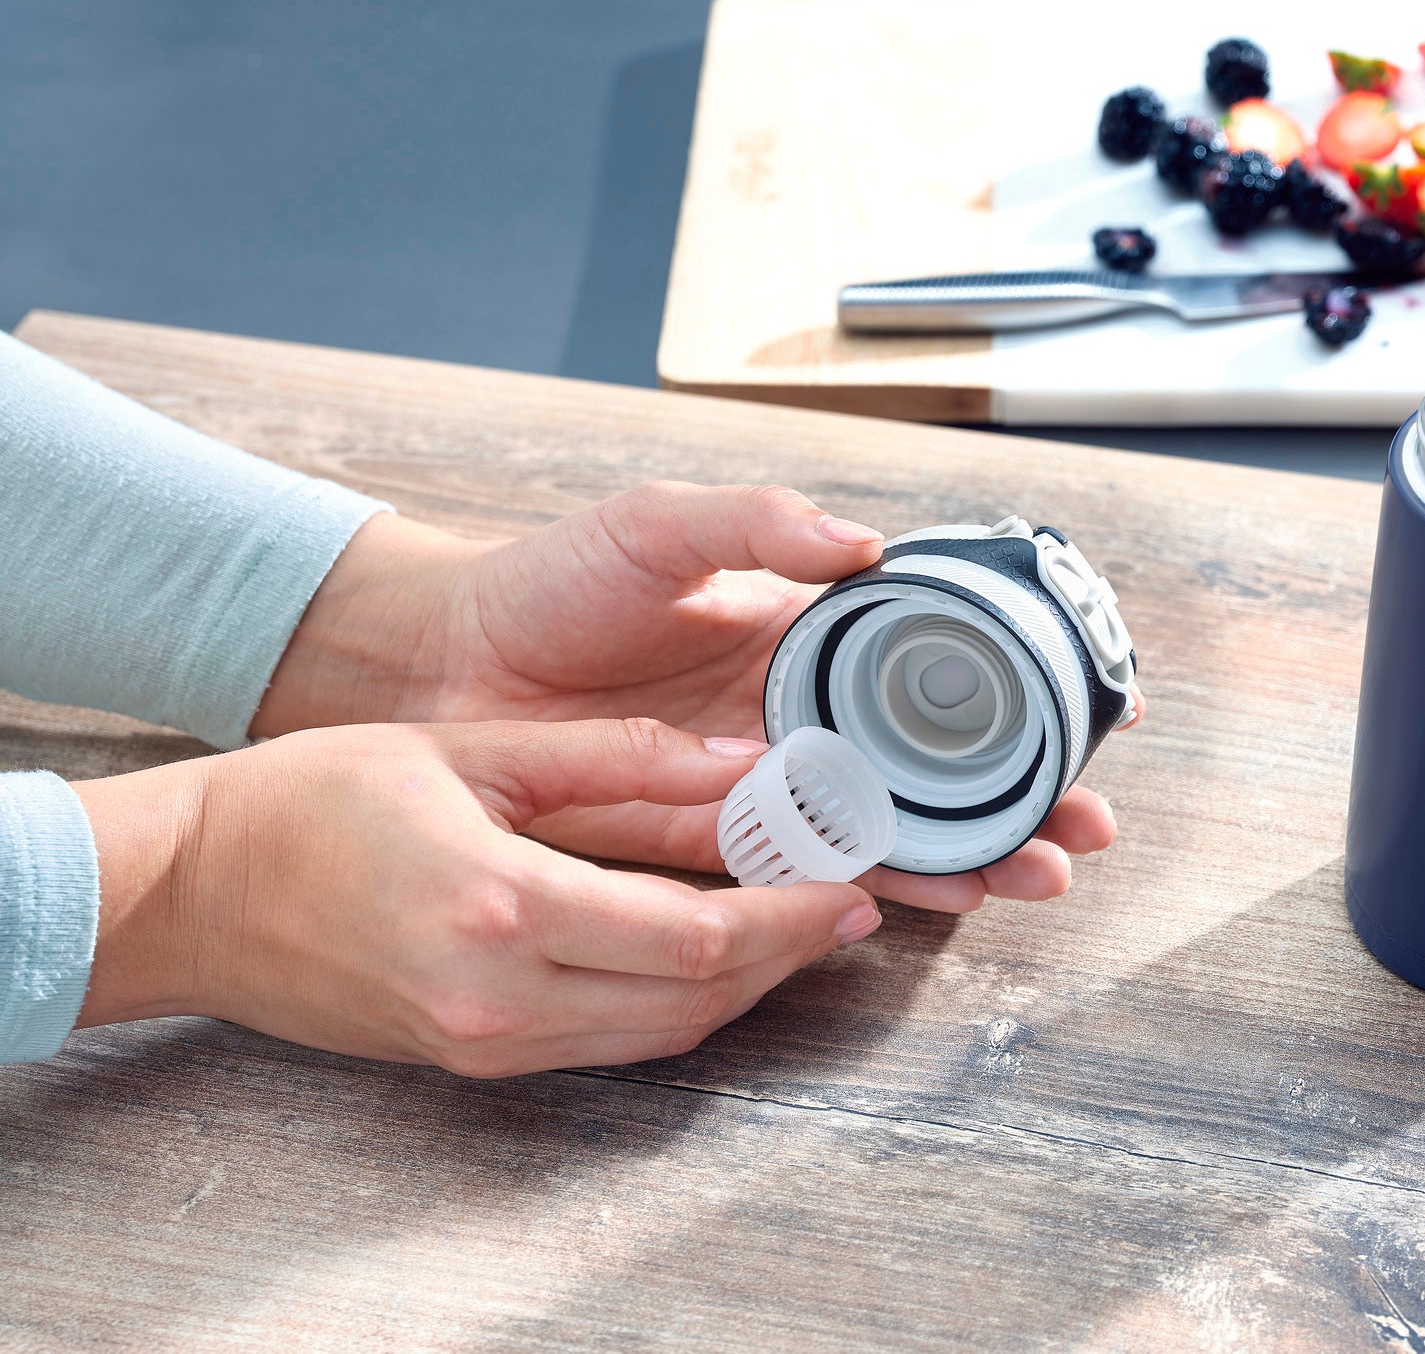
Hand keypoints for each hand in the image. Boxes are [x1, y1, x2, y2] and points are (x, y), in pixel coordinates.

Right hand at [72, 719, 880, 1074]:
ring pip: (659, 1035)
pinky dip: (675, 1005)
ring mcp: (482, 1043)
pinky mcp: (470, 1058)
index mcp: (501, 907)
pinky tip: (708, 955)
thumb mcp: (472, 751)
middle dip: (789, 956)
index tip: (850, 883)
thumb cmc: (312, 802)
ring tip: (799, 928)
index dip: (789, 917)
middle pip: (693, 999)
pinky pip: (607, 1044)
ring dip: (742, 988)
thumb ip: (613, 758)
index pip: (692, 937)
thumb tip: (734, 758)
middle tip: (850, 906)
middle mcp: (498, 998)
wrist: (190, 893)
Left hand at [254, 484, 1137, 910]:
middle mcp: (794, 723)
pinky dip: (871, 890)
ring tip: (1035, 873)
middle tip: (1083, 825)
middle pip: (929, 770)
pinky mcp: (704, 848)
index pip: (928, 672)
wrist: (439, 667)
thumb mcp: (655, 526)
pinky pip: (801, 875)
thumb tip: (864, 542)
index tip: (1082, 708)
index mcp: (799, 642)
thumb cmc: (546, 584)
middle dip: (1013, 798)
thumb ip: (757, 525)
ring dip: (964, 855)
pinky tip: (933, 898)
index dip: (1005, 693)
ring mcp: (756, 790)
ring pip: (884, 832)